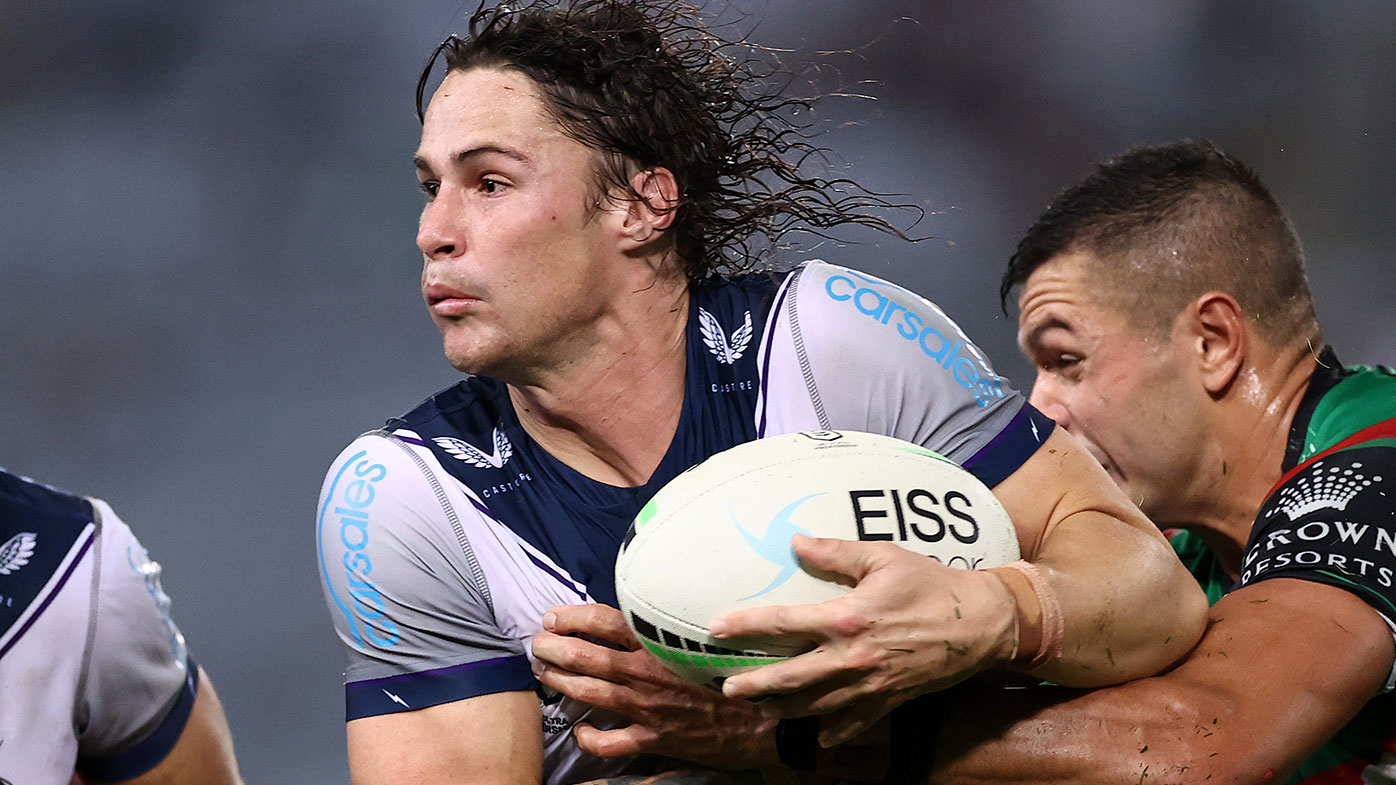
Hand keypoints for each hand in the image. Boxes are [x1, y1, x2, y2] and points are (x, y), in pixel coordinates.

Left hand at [530, 603, 777, 769]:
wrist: (764, 718)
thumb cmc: (733, 671)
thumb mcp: (702, 637)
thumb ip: (668, 626)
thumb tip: (637, 610)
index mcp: (660, 642)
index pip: (604, 620)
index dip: (572, 617)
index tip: (553, 617)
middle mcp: (648, 673)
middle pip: (587, 656)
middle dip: (554, 648)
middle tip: (537, 644)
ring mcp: (648, 709)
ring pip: (590, 694)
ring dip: (560, 683)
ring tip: (542, 674)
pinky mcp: (654, 739)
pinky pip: (611, 741)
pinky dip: (590, 736)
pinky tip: (580, 730)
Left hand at [710, 535, 1017, 745]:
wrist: (981, 622)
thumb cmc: (931, 583)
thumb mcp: (884, 557)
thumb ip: (836, 552)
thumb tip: (796, 541)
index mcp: (847, 617)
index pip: (784, 623)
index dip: (746, 625)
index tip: (716, 627)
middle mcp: (852, 657)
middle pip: (790, 678)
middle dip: (754, 686)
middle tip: (725, 688)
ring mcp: (870, 684)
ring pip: (815, 706)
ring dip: (783, 709)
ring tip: (758, 709)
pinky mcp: (889, 700)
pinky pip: (854, 723)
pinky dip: (833, 732)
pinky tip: (816, 734)